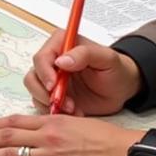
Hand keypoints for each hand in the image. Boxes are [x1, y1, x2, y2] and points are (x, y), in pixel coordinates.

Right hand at [24, 28, 142, 115]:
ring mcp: (51, 78)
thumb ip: (85, 54)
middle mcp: (52, 60)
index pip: (41, 57)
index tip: (53, 86)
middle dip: (46, 92)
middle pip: (34, 76)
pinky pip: (43, 103)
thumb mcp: (107, 59)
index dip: (44, 73)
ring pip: (35, 91)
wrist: (122, 89)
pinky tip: (74, 111)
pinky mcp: (53, 94)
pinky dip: (56, 111)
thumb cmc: (116, 70)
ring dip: (50, 103)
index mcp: (61, 44)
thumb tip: (61, 60)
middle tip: (65, 103)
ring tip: (73, 109)